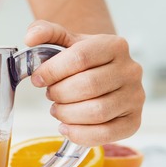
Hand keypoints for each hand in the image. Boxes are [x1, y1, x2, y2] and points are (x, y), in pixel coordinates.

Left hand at [24, 20, 144, 145]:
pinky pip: (106, 134)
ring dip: (67, 114)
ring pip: (97, 112)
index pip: (80, 58)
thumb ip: (45, 32)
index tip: (37, 79)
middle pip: (88, 86)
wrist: (102, 71)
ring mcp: (134, 97)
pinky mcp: (133, 121)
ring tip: (57, 109)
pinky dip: (79, 134)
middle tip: (50, 95)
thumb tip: (30, 38)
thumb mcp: (63, 40)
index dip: (52, 71)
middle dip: (59, 94)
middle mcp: (130, 70)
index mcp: (114, 45)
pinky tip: (66, 126)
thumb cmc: (81, 58)